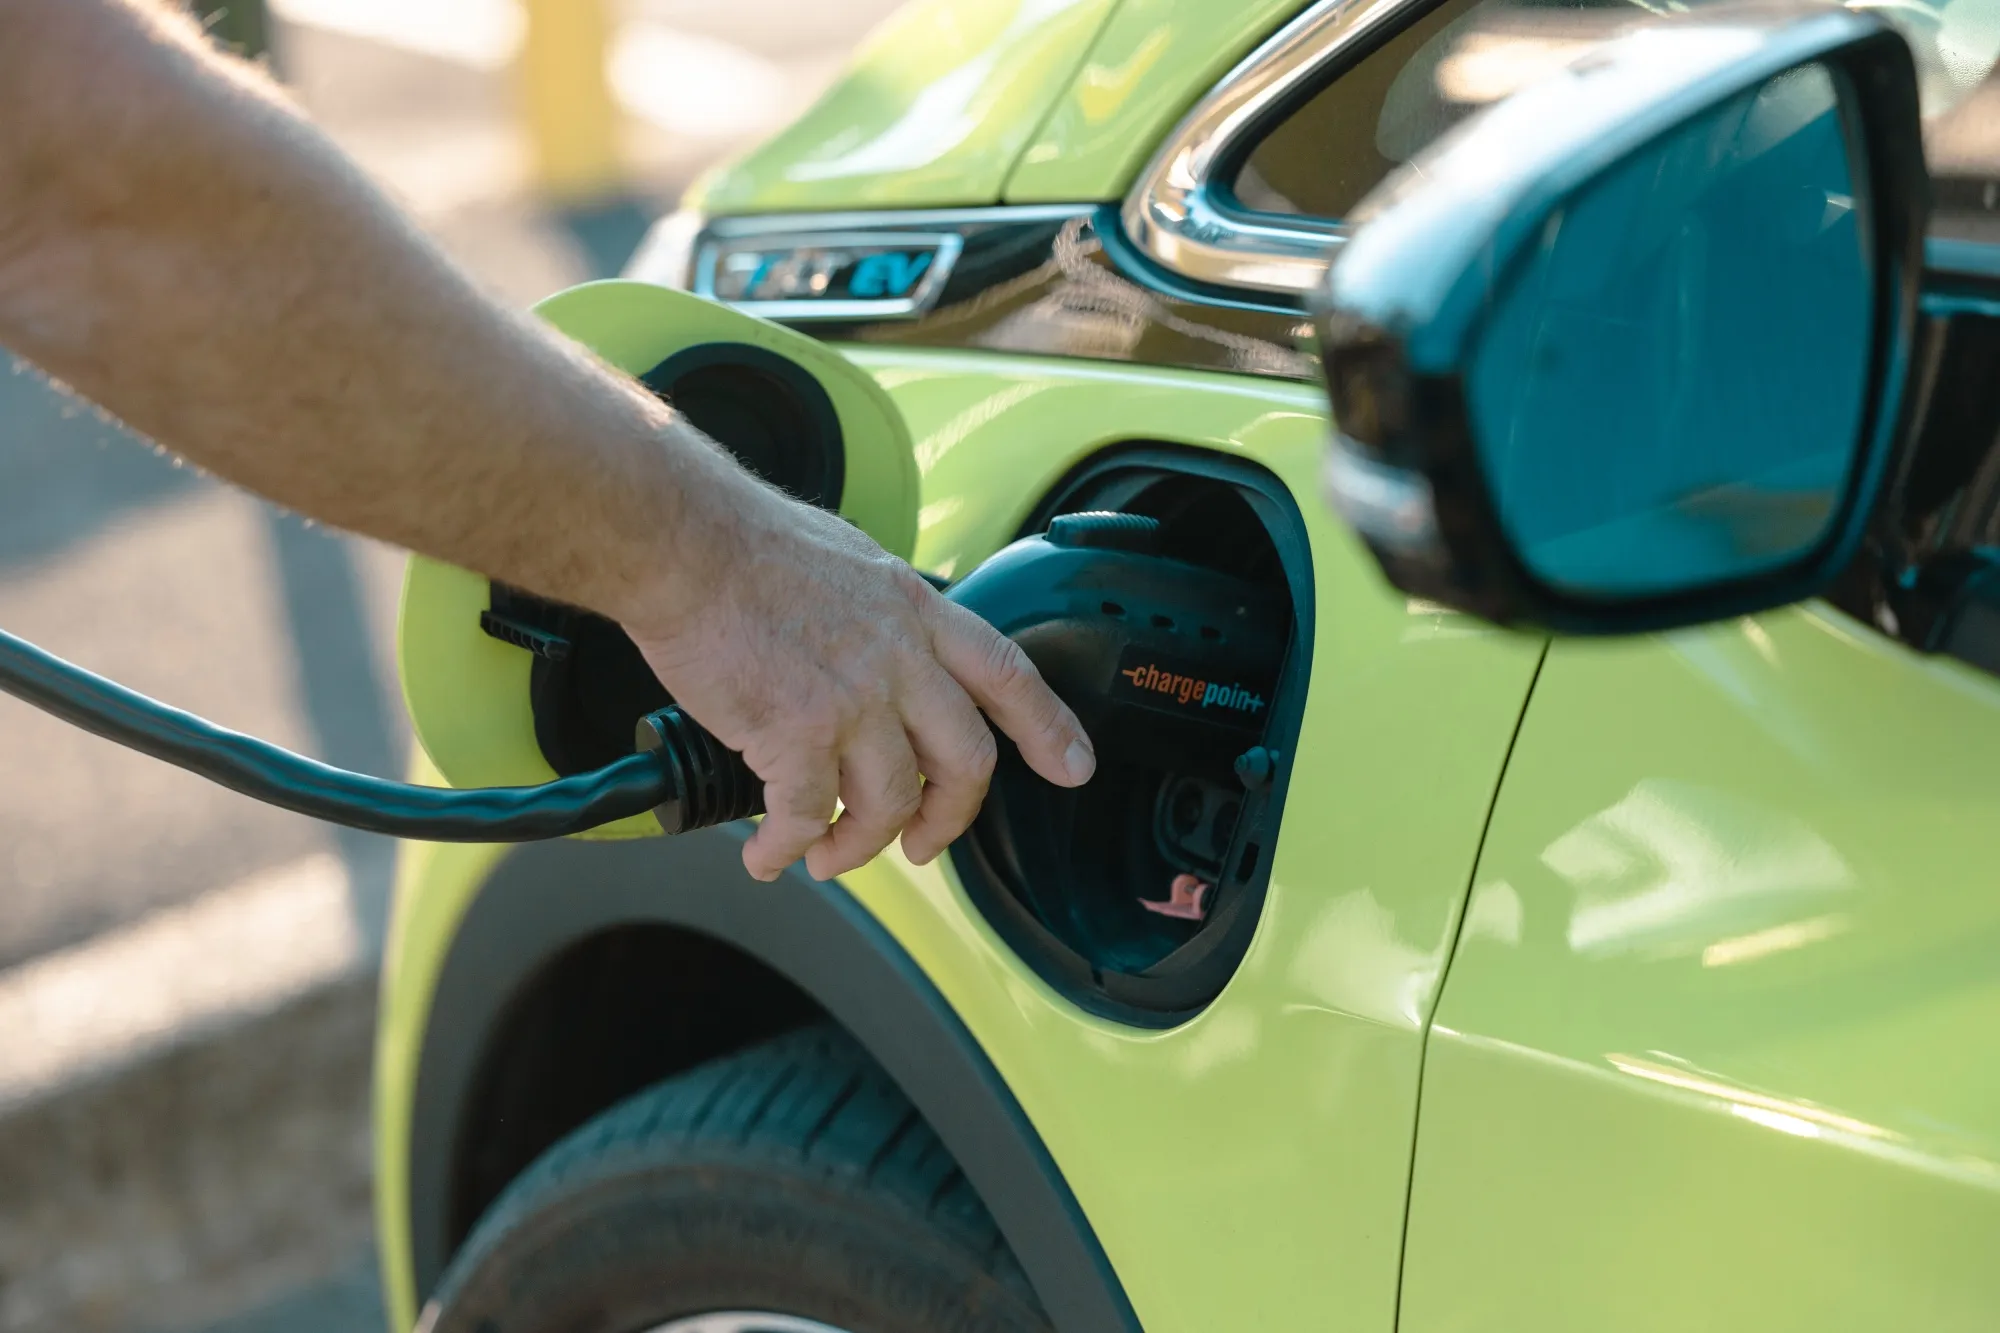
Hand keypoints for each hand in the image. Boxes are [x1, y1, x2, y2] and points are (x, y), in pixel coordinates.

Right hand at [624, 464, 1095, 882]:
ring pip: (889, 804)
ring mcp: (852, 701)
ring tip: (824, 853)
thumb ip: (886, 616)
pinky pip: (806, 818)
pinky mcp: (795, 735)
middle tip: (925, 846)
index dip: (1049, 728)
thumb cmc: (747, 545)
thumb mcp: (853, 562)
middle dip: (950, 819)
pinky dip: (785, 849)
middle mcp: (900, 660)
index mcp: (917, 613)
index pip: (1009, 674)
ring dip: (858, 846)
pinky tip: (768, 854)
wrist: (685, 541)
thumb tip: (889, 651)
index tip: (1073, 767)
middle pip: (965, 762)